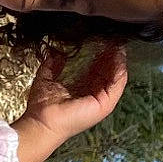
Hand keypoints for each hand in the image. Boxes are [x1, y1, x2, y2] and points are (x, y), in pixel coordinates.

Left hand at [13, 44, 128, 161]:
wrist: (42, 121)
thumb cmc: (42, 105)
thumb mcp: (47, 78)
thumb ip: (53, 65)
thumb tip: (58, 53)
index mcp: (82, 91)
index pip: (95, 71)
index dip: (99, 57)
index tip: (101, 42)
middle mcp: (94, 96)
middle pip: (106, 73)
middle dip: (110, 57)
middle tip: (113, 40)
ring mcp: (101, 101)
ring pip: (114, 78)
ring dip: (118, 62)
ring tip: (119, 46)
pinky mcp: (105, 104)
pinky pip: (117, 85)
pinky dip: (119, 71)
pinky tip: (119, 58)